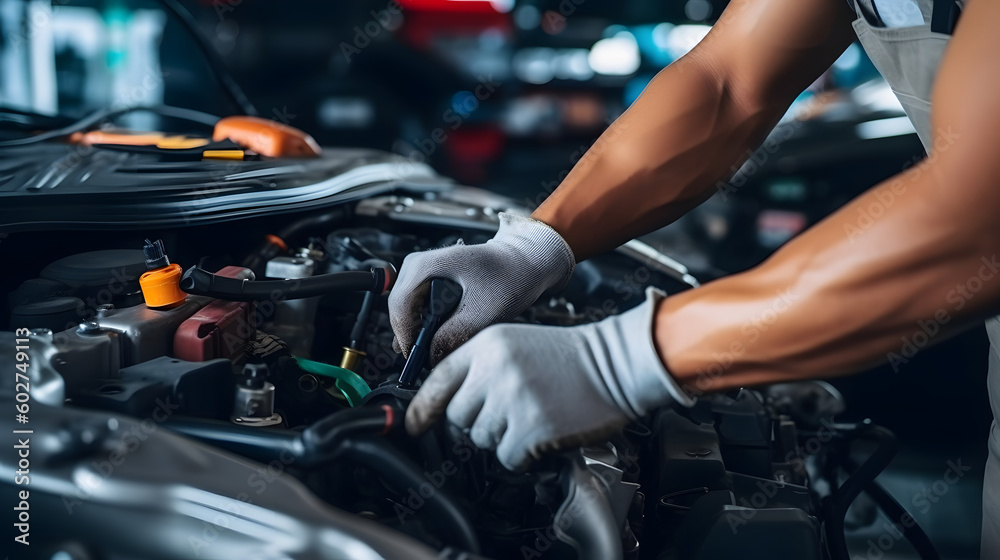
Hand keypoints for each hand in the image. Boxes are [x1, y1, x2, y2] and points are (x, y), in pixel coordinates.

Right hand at [389, 212, 574, 364]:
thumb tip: (432, 356)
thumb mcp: (484, 311)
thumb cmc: (509, 275)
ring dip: (420, 331)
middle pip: (399, 309)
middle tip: (427, 359)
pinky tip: (440, 336)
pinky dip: (426, 323)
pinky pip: (416, 306)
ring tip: (438, 348)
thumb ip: (455, 335)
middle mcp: (419, 264)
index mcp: (427, 264)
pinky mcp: (429, 279)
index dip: (405, 336)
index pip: (400, 306)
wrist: (524, 261)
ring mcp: (422, 270)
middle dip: (412, 336)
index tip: (416, 357)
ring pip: (407, 309)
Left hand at [405, 288, 693, 470]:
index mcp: (487, 345)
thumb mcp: (516, 344)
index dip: (421, 407)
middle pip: (457, 415)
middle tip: (507, 413)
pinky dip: (522, 454)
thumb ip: (480, 367)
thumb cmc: (571, 356)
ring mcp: (513, 399)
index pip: (437, 380)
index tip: (414, 424)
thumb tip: (448, 402)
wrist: (616, 363)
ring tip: (531, 415)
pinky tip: (541, 432)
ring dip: (503, 436)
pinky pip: (507, 456)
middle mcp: (494, 370)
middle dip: (477, 421)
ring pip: (482, 438)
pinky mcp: (532, 427)